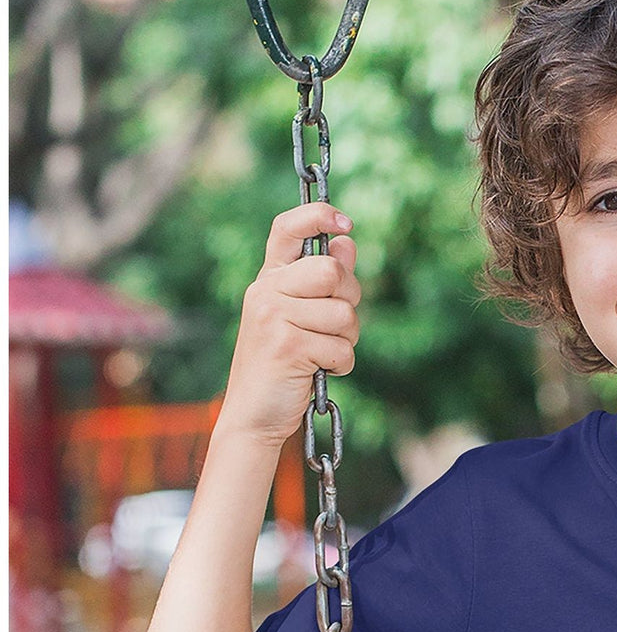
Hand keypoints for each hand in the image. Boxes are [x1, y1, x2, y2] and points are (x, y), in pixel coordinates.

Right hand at [216, 203, 361, 448]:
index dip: (317, 215)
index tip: (345, 223)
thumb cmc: (282, 365)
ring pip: (344, 313)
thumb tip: (346, 242)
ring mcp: (273, 317)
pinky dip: (341, 365)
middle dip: (349, 300)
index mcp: (269, 279)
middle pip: (332, 272)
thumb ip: (322, 281)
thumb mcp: (300, 316)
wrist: (253, 415)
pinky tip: (317, 372)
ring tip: (321, 354)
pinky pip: (342, 348)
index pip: (286, 228)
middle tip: (335, 326)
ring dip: (346, 341)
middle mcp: (265, 291)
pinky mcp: (287, 345)